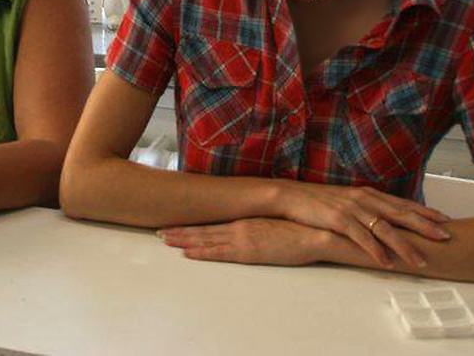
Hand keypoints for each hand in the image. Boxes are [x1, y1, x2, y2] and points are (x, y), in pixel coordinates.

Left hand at [158, 218, 330, 265]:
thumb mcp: (270, 223)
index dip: (191, 224)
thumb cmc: (296, 229)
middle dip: (179, 231)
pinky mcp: (248, 251)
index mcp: (244, 219)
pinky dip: (202, 253)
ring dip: (184, 240)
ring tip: (165, 240)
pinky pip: (220, 253)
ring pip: (206, 239)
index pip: (212, 221)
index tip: (174, 224)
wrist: (313, 233)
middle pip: (203, 229)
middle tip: (159, 232)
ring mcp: (242, 238)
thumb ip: (254, 225)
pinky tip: (188, 254)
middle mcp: (239, 226)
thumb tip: (241, 226)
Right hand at [279, 183, 451, 268]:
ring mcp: (352, 209)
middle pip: (400, 213)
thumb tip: (383, 219)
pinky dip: (375, 250)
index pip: (402, 203)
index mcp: (367, 194)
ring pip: (384, 228)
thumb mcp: (346, 200)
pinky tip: (385, 262)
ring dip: (404, 245)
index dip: (425, 212)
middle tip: (445, 237)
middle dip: (425, 226)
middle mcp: (363, 199)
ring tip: (420, 260)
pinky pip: (361, 237)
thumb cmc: (318, 201)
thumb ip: (366, 207)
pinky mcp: (338, 220)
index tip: (444, 220)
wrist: (290, 195)